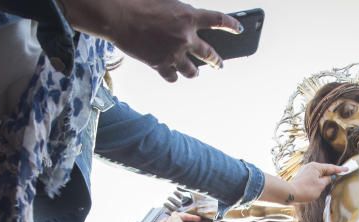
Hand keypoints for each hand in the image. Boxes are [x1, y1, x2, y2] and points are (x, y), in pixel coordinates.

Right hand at [61, 0, 243, 81]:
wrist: (119, 17)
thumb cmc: (139, 3)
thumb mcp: (166, 1)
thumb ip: (181, 12)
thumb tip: (189, 20)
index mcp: (188, 16)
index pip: (218, 20)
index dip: (231, 24)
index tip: (239, 28)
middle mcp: (185, 37)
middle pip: (209, 54)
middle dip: (217, 61)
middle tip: (220, 64)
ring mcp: (174, 54)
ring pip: (192, 71)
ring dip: (195, 72)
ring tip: (195, 72)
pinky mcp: (161, 65)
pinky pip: (173, 76)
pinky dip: (173, 75)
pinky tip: (173, 74)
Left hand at [288, 162, 348, 203]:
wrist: (291, 193)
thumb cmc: (306, 190)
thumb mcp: (320, 186)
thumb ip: (327, 180)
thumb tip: (330, 177)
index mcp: (316, 167)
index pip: (331, 168)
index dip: (340, 169)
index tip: (347, 169)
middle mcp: (310, 166)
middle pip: (325, 169)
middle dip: (333, 172)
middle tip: (342, 173)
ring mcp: (306, 170)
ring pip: (319, 172)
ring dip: (326, 176)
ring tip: (333, 178)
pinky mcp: (302, 175)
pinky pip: (314, 175)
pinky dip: (319, 178)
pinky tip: (322, 182)